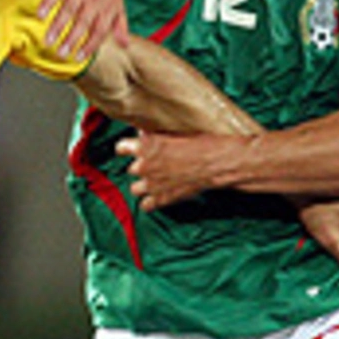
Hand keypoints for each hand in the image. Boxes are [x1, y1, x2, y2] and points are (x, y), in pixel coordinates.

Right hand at [41, 0, 128, 59]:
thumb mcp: (116, 1)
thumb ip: (119, 24)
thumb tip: (125, 45)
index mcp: (108, 5)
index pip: (100, 29)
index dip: (89, 45)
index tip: (77, 58)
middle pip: (84, 21)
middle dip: (72, 39)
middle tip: (60, 54)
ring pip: (69, 8)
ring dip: (58, 25)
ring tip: (48, 41)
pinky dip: (48, 1)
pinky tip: (40, 14)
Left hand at [116, 131, 230, 210]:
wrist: (217, 163)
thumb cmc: (201, 144)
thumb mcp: (175, 133)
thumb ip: (156, 137)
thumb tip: (143, 134)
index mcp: (146, 145)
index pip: (121, 148)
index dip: (125, 148)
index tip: (127, 149)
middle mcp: (144, 165)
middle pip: (131, 169)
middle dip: (141, 167)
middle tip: (154, 165)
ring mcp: (152, 184)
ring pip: (134, 189)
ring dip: (143, 186)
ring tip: (153, 182)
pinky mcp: (162, 199)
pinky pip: (146, 205)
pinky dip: (150, 202)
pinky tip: (157, 197)